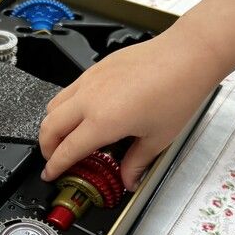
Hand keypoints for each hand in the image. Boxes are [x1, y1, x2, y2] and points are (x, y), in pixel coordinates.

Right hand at [38, 31, 218, 190]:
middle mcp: (90, 100)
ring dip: (52, 126)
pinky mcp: (94, 69)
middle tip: (55, 158)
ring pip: (52, 106)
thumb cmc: (178, 90)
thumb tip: (128, 179)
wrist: (188, 55)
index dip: (55, 166)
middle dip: (46, 148)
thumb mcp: (158, 138)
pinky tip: (81, 114)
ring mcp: (89, 81)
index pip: (67, 150)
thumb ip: (136, 163)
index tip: (50, 174)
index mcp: (103, 121)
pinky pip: (67, 91)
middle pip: (48, 127)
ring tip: (64, 137)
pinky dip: (64, 107)